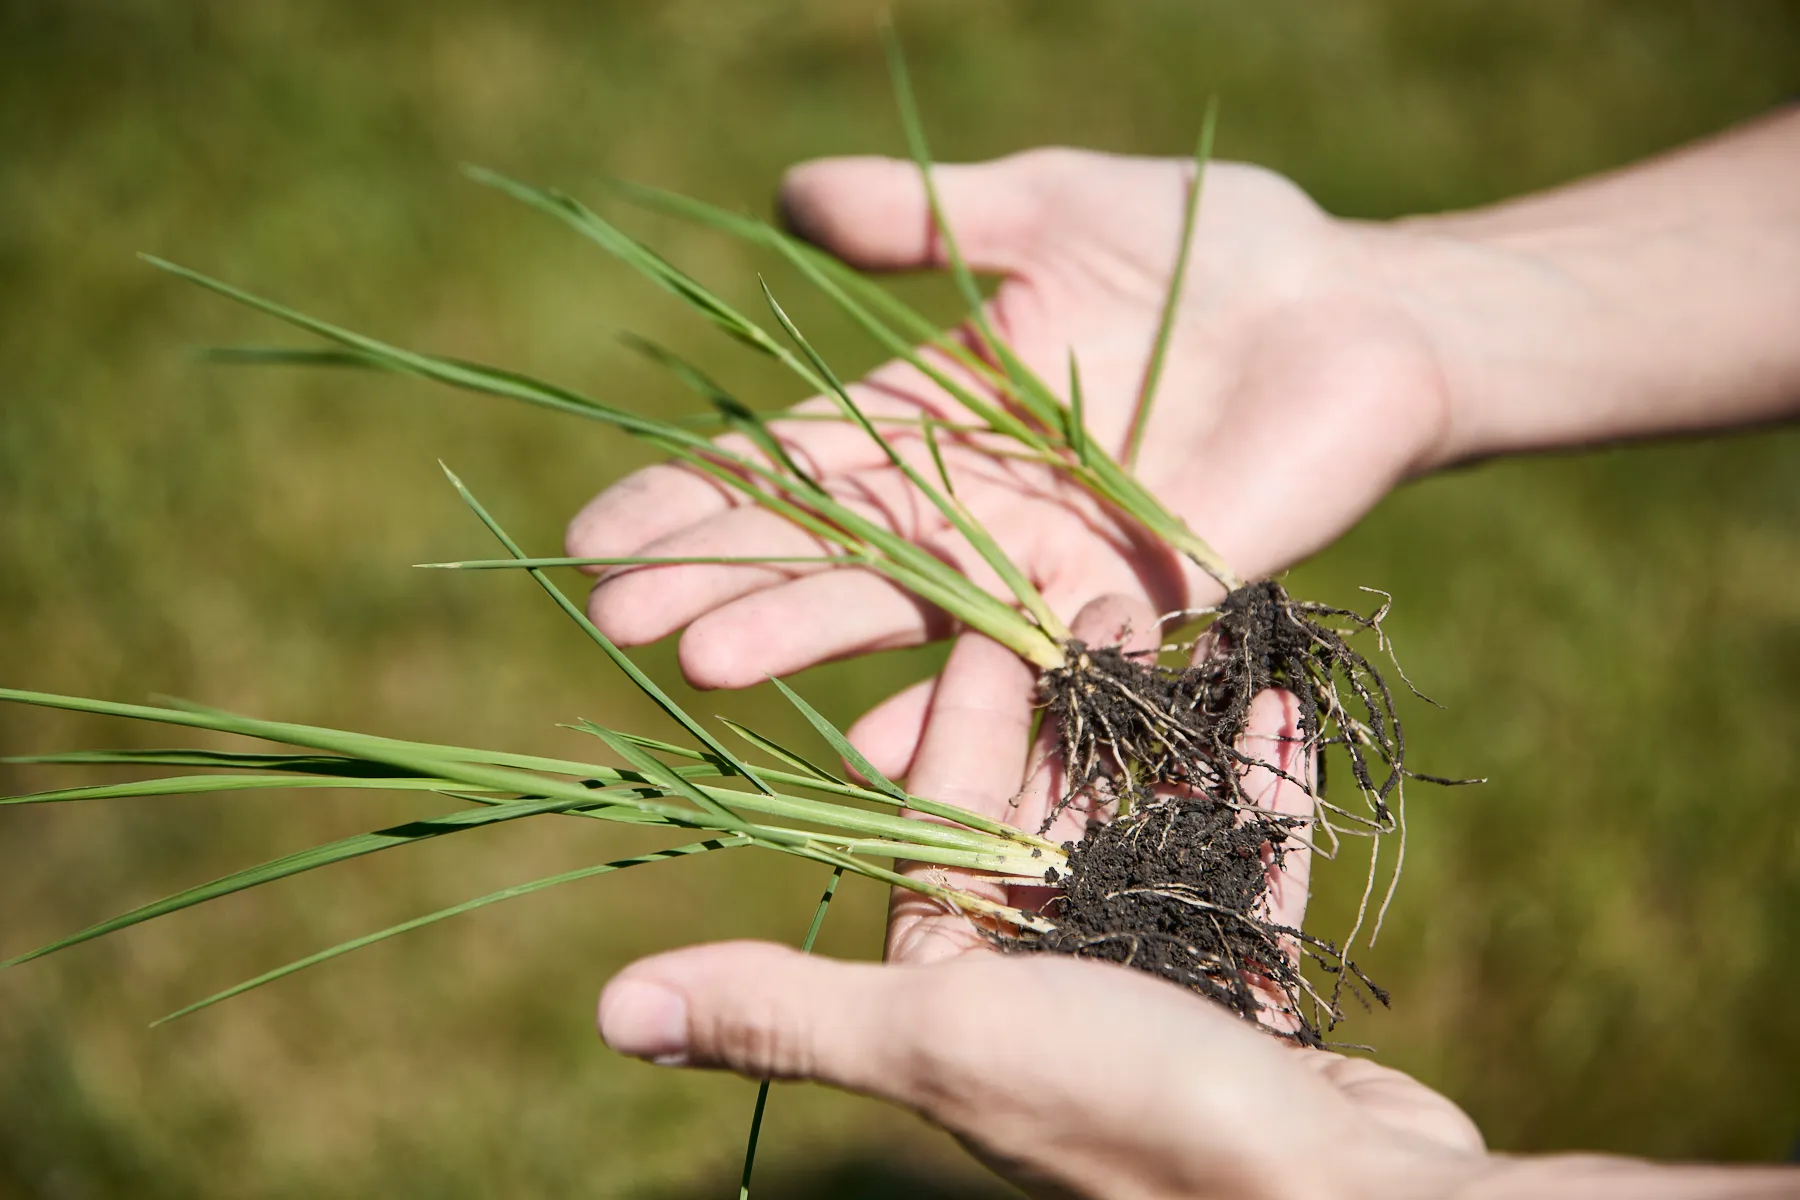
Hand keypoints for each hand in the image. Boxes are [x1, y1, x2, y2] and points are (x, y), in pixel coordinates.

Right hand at [568, 149, 1452, 689]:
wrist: (1361, 312)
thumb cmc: (1211, 248)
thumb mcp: (1052, 205)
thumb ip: (930, 215)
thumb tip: (789, 195)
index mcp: (939, 416)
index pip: (794, 462)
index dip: (697, 496)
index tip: (595, 531)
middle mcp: (976, 508)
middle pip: (827, 548)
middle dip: (720, 578)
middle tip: (615, 614)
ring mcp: (1052, 565)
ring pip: (909, 609)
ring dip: (809, 635)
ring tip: (706, 661)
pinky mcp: (1139, 604)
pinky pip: (1038, 665)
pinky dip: (963, 711)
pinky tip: (879, 750)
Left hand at [598, 596, 1486, 1199]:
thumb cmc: (1126, 1107)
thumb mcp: (937, 1040)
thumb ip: (780, 1014)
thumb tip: (611, 1009)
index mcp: (961, 992)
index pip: (942, 824)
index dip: (960, 716)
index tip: (991, 617)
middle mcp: (1049, 986)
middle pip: (1049, 813)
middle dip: (1071, 706)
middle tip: (1102, 604)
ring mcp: (1158, 986)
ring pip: (1154, 828)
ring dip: (1168, 736)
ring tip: (1192, 636)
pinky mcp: (1255, 993)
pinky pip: (1251, 868)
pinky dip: (1258, 796)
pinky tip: (1276, 710)